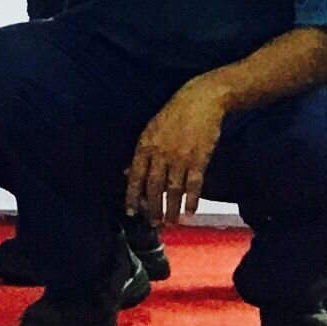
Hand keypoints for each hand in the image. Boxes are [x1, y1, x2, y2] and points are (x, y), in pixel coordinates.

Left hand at [127, 78, 229, 221]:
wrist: (200, 101)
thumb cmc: (173, 115)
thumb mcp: (150, 130)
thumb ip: (140, 154)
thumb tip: (126, 173)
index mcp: (145, 145)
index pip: (134, 176)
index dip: (132, 195)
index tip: (130, 211)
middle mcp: (160, 153)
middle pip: (154, 187)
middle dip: (152, 208)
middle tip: (153, 224)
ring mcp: (180, 157)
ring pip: (173, 189)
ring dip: (171, 209)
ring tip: (170, 223)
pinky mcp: (199, 158)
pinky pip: (194, 184)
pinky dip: (192, 199)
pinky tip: (190, 211)